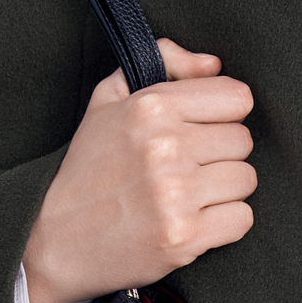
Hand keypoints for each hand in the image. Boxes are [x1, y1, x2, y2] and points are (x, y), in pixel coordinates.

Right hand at [22, 39, 254, 302]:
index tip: (201, 130)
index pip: (237, 98)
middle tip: (187, 168)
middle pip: (242, 140)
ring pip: (246, 178)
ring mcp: (176, 194)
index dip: (222, 115)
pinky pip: (242, 218)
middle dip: (220, 154)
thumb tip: (213, 64)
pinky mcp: (184, 236)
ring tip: (188, 195)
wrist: (55, 241)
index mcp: (151, 107)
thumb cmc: (88, 169)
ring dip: (223, 189)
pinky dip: (224, 223)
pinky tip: (193, 220)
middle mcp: (166, 147)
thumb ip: (164, 62)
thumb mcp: (109, 99)